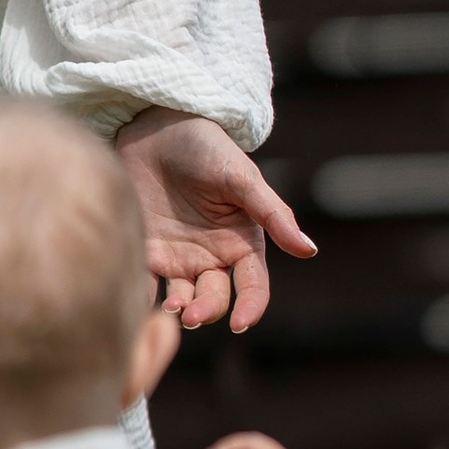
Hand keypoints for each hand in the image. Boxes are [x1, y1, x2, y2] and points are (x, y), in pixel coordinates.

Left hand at [113, 108, 313, 331]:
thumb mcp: (242, 178)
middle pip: (215, 298)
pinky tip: (138, 301)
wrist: (155, 125)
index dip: (251, 307)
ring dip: (178, 310)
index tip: (240, 323)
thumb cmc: (206, 147)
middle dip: (206, 311)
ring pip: (183, 298)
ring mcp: (178, 257)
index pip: (254, 286)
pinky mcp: (146, 252)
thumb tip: (310, 251)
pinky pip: (147, 283)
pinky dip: (144, 297)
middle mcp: (211, 256)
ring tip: (170, 309)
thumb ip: (273, 214)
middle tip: (191, 315)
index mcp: (242, 243)